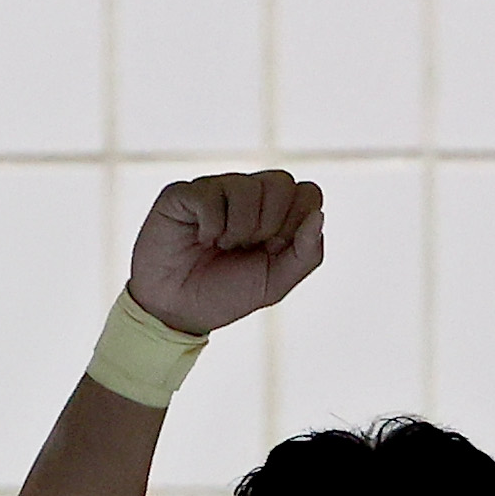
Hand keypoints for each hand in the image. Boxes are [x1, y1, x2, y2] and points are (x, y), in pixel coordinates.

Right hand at [129, 172, 324, 334]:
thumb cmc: (224, 294)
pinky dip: (210, 226)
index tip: (273, 250)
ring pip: (247, 187)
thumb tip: (318, 216)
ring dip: (237, 229)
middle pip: (282, 182)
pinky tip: (199, 238)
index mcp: (275, 211)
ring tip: (219, 245)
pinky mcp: (185, 193)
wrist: (176, 312)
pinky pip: (211, 195)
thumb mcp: (275, 283)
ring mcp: (216, 189)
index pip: (308, 193)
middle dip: (268, 226)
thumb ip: (306, 254)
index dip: (295, 224)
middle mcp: (248, 193)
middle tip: (243, 248)